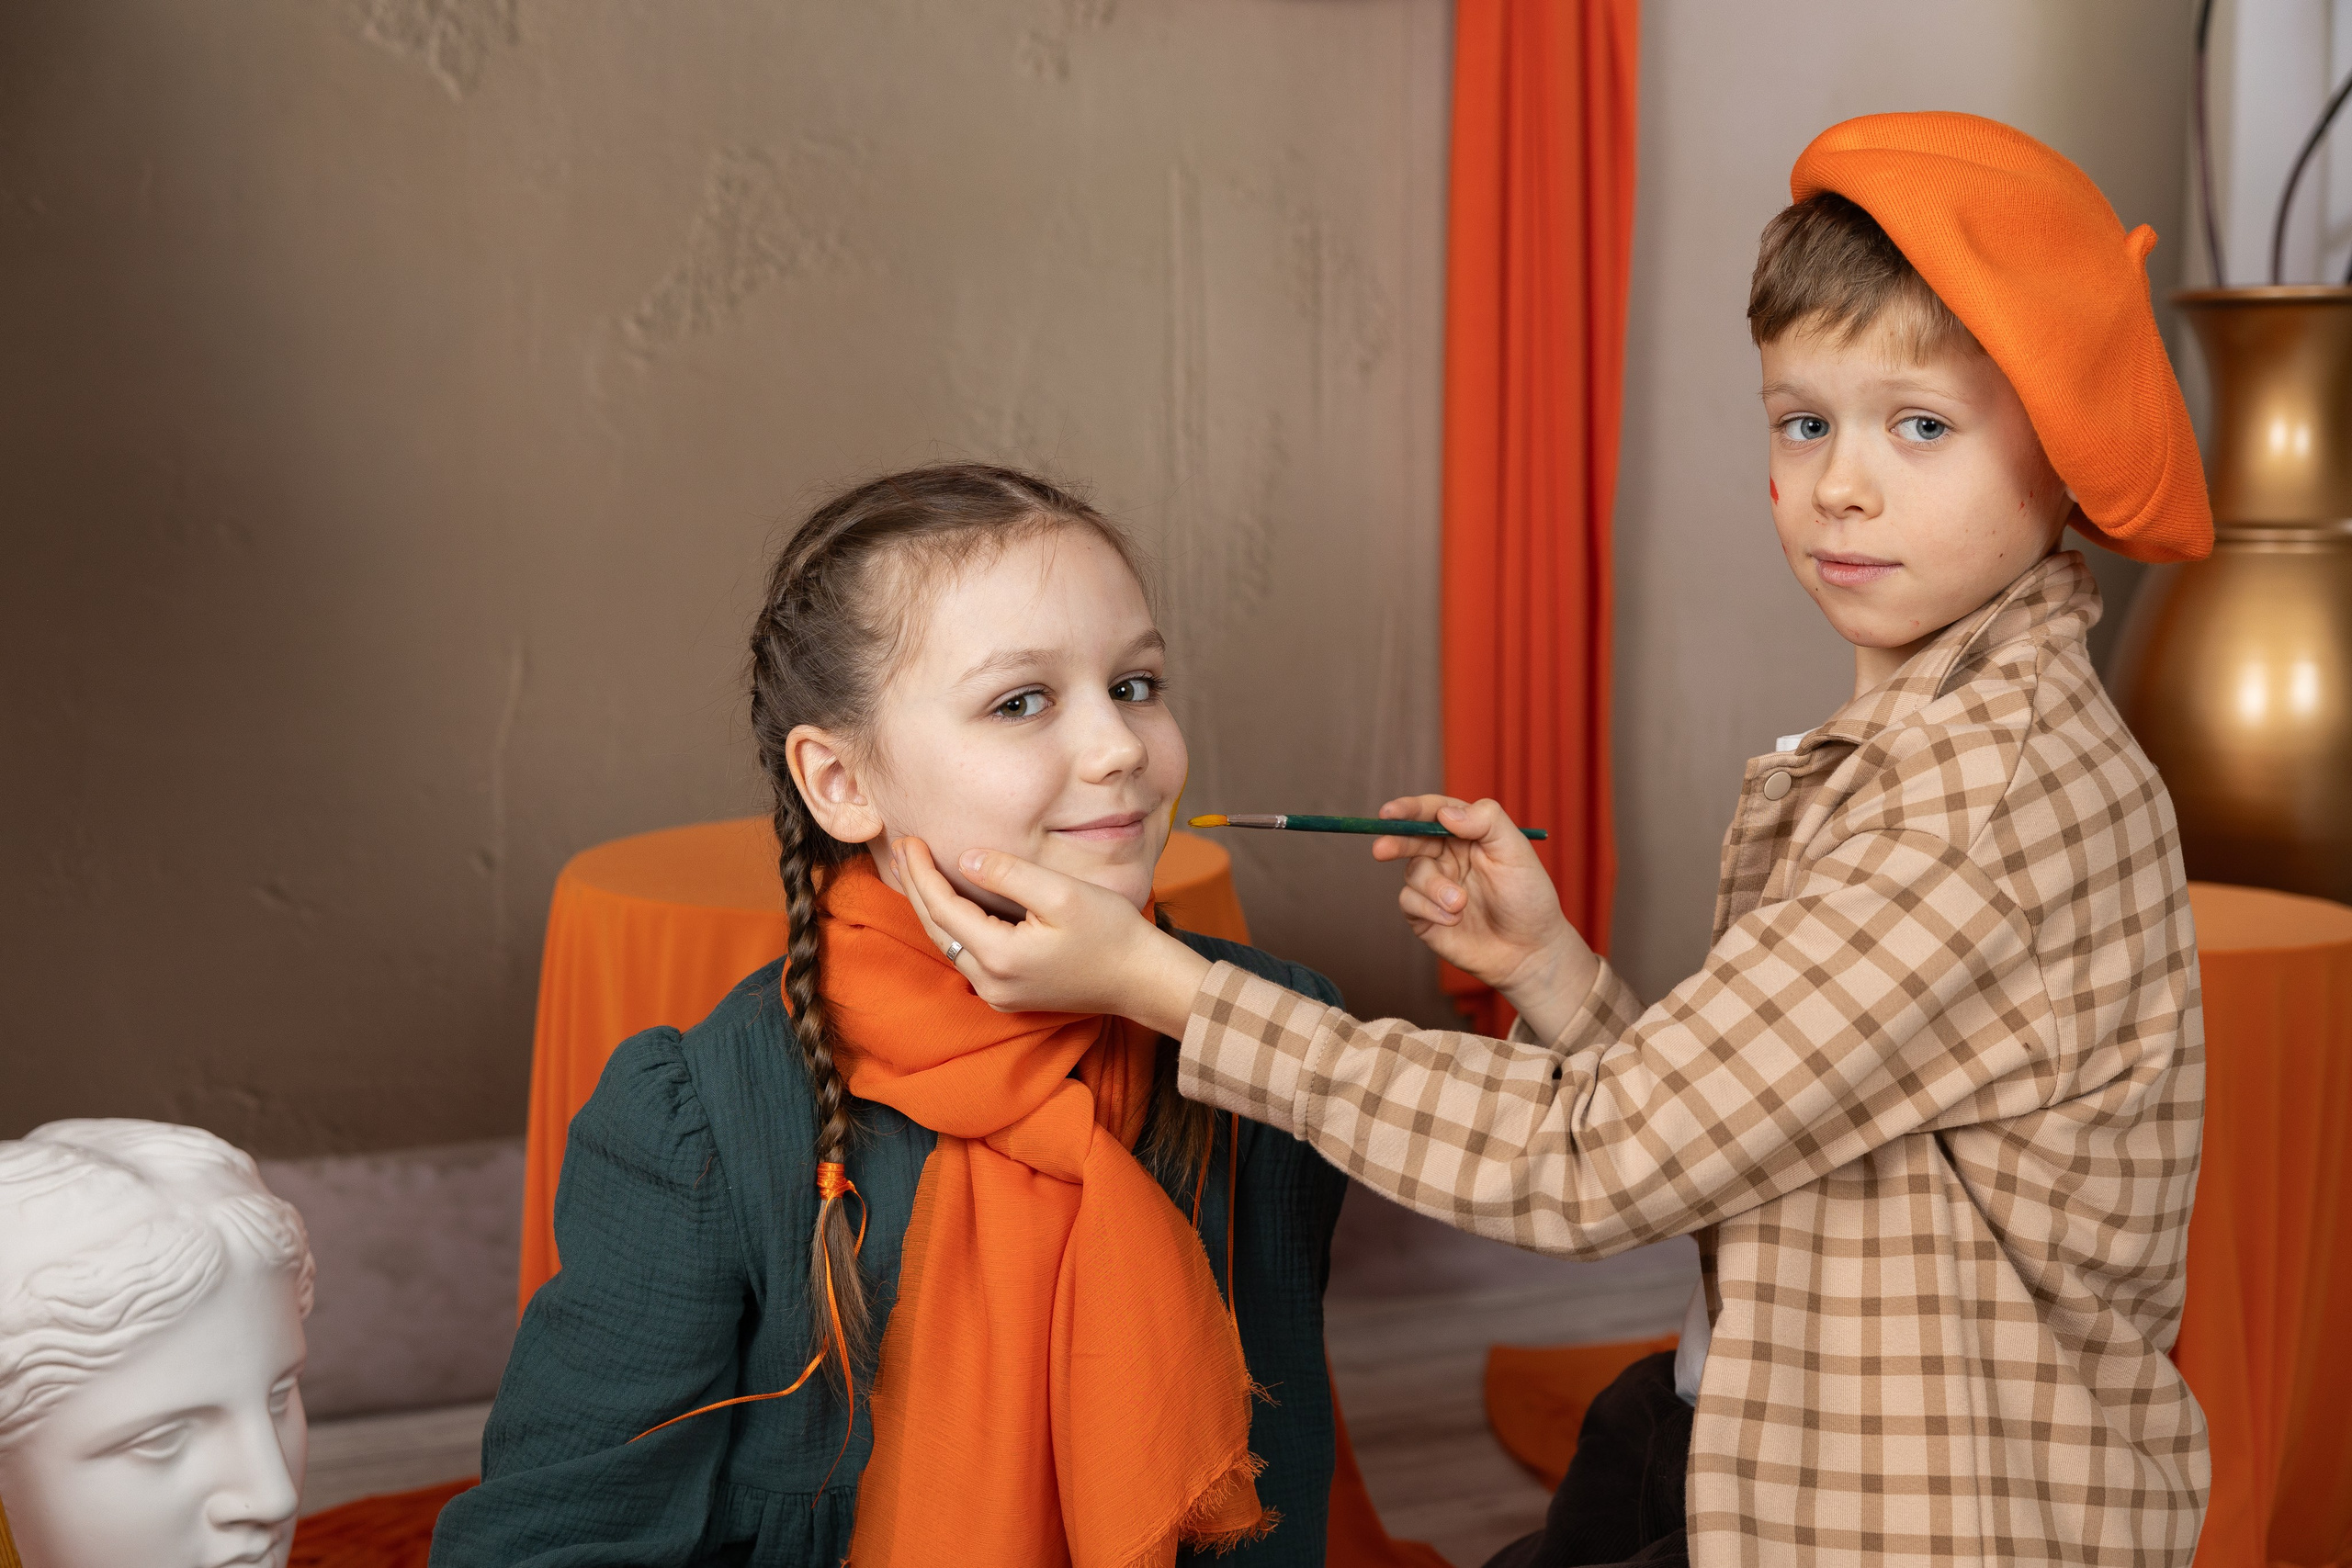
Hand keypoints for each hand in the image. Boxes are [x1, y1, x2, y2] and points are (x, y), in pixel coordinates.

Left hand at [892, 839, 1211, 1037]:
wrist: (1141, 979)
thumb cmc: (1111, 933)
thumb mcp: (1062, 893)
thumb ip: (1010, 874)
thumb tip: (966, 859)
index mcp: (1000, 956)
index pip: (943, 908)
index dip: (921, 872)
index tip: (909, 840)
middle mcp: (991, 983)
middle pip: (937, 929)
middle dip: (917, 887)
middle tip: (902, 848)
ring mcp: (998, 994)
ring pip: (949, 945)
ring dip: (931, 907)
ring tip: (916, 871)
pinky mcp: (1009, 995)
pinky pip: (967, 956)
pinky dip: (952, 926)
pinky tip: (949, 904)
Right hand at [1373, 795, 1597, 1039]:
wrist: (1529, 951)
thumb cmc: (1528, 897)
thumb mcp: (1515, 851)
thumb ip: (1486, 821)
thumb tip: (1445, 814)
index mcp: (1468, 834)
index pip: (1434, 812)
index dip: (1410, 809)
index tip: (1390, 812)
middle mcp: (1447, 856)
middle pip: (1411, 839)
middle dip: (1395, 842)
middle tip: (1382, 849)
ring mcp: (1434, 885)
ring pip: (1413, 873)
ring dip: (1433, 888)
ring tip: (1460, 905)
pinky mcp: (1425, 914)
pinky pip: (1409, 902)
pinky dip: (1429, 909)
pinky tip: (1453, 920)